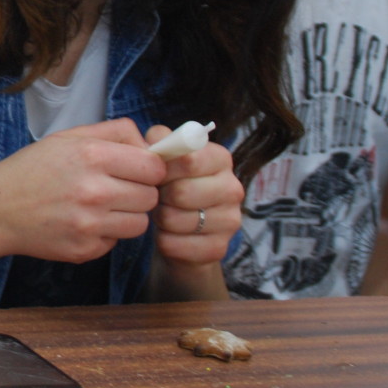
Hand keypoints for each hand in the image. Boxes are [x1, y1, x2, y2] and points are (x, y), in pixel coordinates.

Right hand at [0, 118, 167, 263]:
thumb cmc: (32, 169)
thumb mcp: (68, 137)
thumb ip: (114, 132)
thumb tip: (152, 144)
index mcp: (92, 156)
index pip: (154, 168)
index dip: (149, 169)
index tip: (137, 171)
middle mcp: (94, 191)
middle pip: (150, 197)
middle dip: (138, 192)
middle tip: (114, 188)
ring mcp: (90, 225)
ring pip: (140, 224)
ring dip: (126, 216)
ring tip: (100, 207)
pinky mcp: (85, 250)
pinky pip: (116, 242)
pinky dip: (105, 234)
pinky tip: (82, 223)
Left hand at [147, 123, 242, 264]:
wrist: (181, 230)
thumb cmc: (170, 185)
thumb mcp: (163, 158)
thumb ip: (159, 141)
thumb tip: (156, 139)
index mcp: (220, 159)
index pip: (188, 159)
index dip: (161, 168)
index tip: (155, 174)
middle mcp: (233, 188)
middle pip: (180, 192)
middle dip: (159, 196)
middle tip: (159, 197)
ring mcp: (230, 221)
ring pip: (174, 219)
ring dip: (159, 218)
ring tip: (164, 214)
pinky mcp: (219, 248)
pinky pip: (174, 244)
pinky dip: (163, 241)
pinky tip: (170, 235)